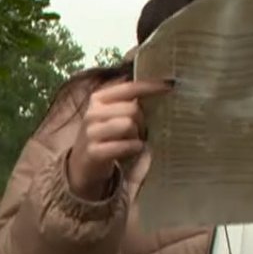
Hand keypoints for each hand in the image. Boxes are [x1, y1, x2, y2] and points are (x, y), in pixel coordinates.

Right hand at [66, 78, 172, 198]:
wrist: (82, 168)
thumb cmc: (105, 138)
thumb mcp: (112, 116)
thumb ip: (129, 103)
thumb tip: (160, 89)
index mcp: (99, 98)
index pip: (129, 87)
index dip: (151, 86)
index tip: (170, 85)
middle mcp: (93, 113)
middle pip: (132, 108)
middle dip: (142, 121)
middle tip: (141, 131)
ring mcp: (91, 133)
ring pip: (128, 125)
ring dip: (137, 135)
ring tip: (135, 141)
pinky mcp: (94, 152)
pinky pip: (125, 145)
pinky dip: (134, 148)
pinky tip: (134, 151)